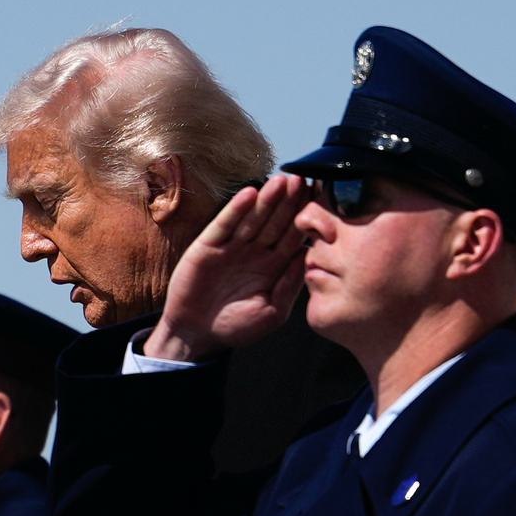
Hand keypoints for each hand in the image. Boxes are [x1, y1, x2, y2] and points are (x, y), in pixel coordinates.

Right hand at [145, 174, 308, 361]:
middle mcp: (255, 252)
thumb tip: (307, 258)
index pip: (293, 236)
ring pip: (253, 218)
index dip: (305, 218)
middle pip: (276, 221)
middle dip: (289, 202)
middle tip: (302, 180)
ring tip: (280, 181)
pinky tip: (249, 194)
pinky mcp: (208, 246)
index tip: (319, 200)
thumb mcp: (272, 312)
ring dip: (267, 200)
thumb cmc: (236, 327)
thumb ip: (289, 286)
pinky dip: (236, 210)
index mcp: (273, 266)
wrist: (196, 335)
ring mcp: (231, 247)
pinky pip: (224, 225)